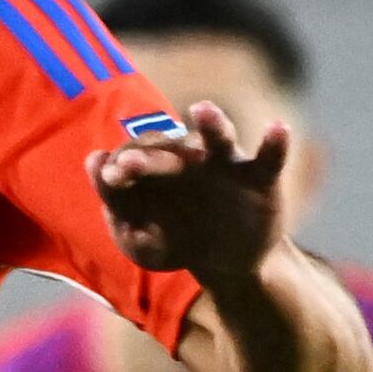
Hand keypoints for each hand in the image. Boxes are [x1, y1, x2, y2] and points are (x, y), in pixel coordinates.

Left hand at [89, 97, 305, 288]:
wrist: (225, 262)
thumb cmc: (176, 240)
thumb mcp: (138, 236)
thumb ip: (116, 203)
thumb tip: (94, 161)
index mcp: (155, 168)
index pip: (131, 161)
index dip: (118, 168)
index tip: (108, 175)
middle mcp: (189, 158)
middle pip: (168, 150)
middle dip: (148, 158)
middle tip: (127, 164)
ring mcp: (225, 165)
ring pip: (219, 138)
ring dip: (212, 124)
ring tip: (202, 109)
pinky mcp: (259, 178)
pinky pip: (269, 158)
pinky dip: (276, 143)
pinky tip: (279, 128)